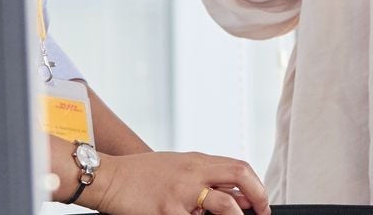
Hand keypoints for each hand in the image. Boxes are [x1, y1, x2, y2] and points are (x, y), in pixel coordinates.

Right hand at [86, 150, 268, 214]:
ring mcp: (181, 193)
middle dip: (258, 197)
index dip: (257, 185)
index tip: (262, 202)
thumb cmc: (142, 174)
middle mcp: (194, 174)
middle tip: (262, 213)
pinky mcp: (166, 210)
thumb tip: (235, 193)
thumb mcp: (178, 167)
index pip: (239, 168)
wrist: (110, 177)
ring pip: (223, 205)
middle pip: (239, 178)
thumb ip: (205, 177)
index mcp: (198, 161)